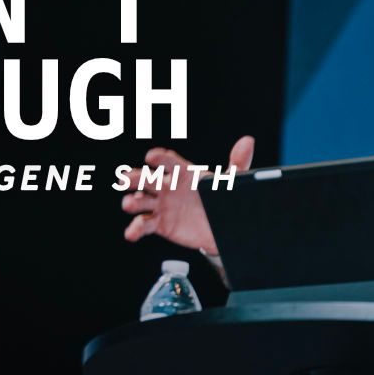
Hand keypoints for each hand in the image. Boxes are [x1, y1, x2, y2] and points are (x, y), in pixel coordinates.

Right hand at [121, 136, 254, 253]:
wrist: (219, 228)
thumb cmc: (219, 199)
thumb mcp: (230, 183)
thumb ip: (237, 163)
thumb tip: (247, 141)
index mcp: (183, 173)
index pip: (169, 162)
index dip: (160, 158)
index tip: (152, 156)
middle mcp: (168, 187)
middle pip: (147, 179)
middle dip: (134, 177)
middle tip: (126, 179)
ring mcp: (161, 205)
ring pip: (141, 201)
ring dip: (132, 202)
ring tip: (130, 204)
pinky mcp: (159, 224)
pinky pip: (144, 225)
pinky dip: (135, 229)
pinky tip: (132, 233)